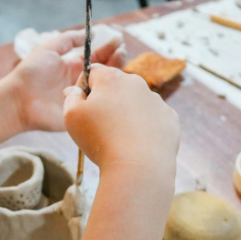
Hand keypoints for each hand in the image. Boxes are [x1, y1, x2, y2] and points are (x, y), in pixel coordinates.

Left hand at [8, 30, 125, 131]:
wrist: (19, 100)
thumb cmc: (31, 73)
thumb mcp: (49, 49)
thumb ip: (68, 40)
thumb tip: (88, 34)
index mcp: (74, 66)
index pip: (97, 56)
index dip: (108, 49)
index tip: (118, 41)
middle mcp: (81, 81)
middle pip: (105, 70)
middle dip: (116, 59)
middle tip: (121, 51)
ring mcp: (84, 97)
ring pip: (105, 86)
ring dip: (115, 74)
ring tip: (120, 61)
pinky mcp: (82, 112)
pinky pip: (99, 105)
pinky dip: (109, 96)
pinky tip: (115, 86)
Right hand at [63, 64, 179, 172]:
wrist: (139, 167)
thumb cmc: (100, 140)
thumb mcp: (72, 117)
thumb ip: (71, 97)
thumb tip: (75, 90)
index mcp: (111, 78)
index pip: (93, 72)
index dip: (83, 88)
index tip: (82, 107)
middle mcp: (136, 82)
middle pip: (116, 86)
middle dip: (106, 101)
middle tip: (99, 126)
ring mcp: (156, 100)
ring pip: (135, 102)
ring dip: (125, 113)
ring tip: (118, 138)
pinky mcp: (169, 117)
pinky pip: (152, 117)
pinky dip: (144, 126)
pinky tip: (136, 143)